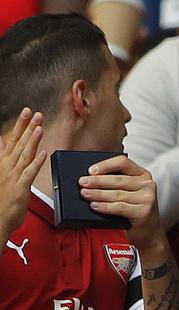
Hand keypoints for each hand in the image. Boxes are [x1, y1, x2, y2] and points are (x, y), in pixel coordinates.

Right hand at [0, 109, 45, 242]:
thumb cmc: (0, 197)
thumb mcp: (0, 171)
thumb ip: (1, 155)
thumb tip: (1, 140)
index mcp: (4, 163)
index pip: (13, 140)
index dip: (20, 125)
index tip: (27, 111)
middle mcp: (8, 167)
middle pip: (19, 144)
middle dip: (27, 128)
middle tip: (36, 113)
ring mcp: (13, 176)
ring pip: (24, 155)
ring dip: (33, 141)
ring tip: (40, 127)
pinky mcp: (20, 188)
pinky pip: (29, 173)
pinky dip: (36, 163)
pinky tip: (43, 153)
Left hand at [78, 155, 163, 250]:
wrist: (148, 232)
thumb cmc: (132, 209)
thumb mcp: (128, 192)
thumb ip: (116, 183)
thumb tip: (89, 179)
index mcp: (142, 174)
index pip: (123, 162)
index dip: (106, 165)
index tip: (91, 171)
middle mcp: (148, 184)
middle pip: (118, 179)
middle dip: (97, 181)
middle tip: (82, 183)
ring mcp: (148, 198)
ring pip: (117, 194)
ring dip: (98, 194)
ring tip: (84, 194)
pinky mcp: (144, 212)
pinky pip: (119, 207)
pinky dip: (105, 207)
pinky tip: (94, 206)